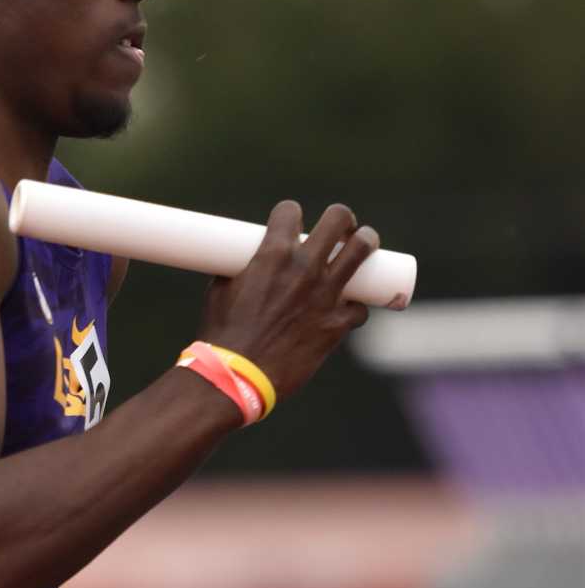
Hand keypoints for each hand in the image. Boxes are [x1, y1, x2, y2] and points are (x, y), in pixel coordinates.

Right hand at [200, 200, 378, 404]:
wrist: (236, 375)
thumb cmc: (222, 334)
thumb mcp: (221, 290)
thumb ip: (240, 272)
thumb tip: (245, 266)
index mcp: (272, 254)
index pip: (291, 211)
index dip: (292, 213)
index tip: (293, 221)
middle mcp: (304, 268)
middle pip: (338, 220)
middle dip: (342, 218)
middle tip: (341, 228)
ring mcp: (326, 295)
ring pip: (362, 251)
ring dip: (365, 243)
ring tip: (365, 244)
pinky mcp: (337, 324)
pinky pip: (360, 307)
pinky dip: (355, 306)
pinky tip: (349, 308)